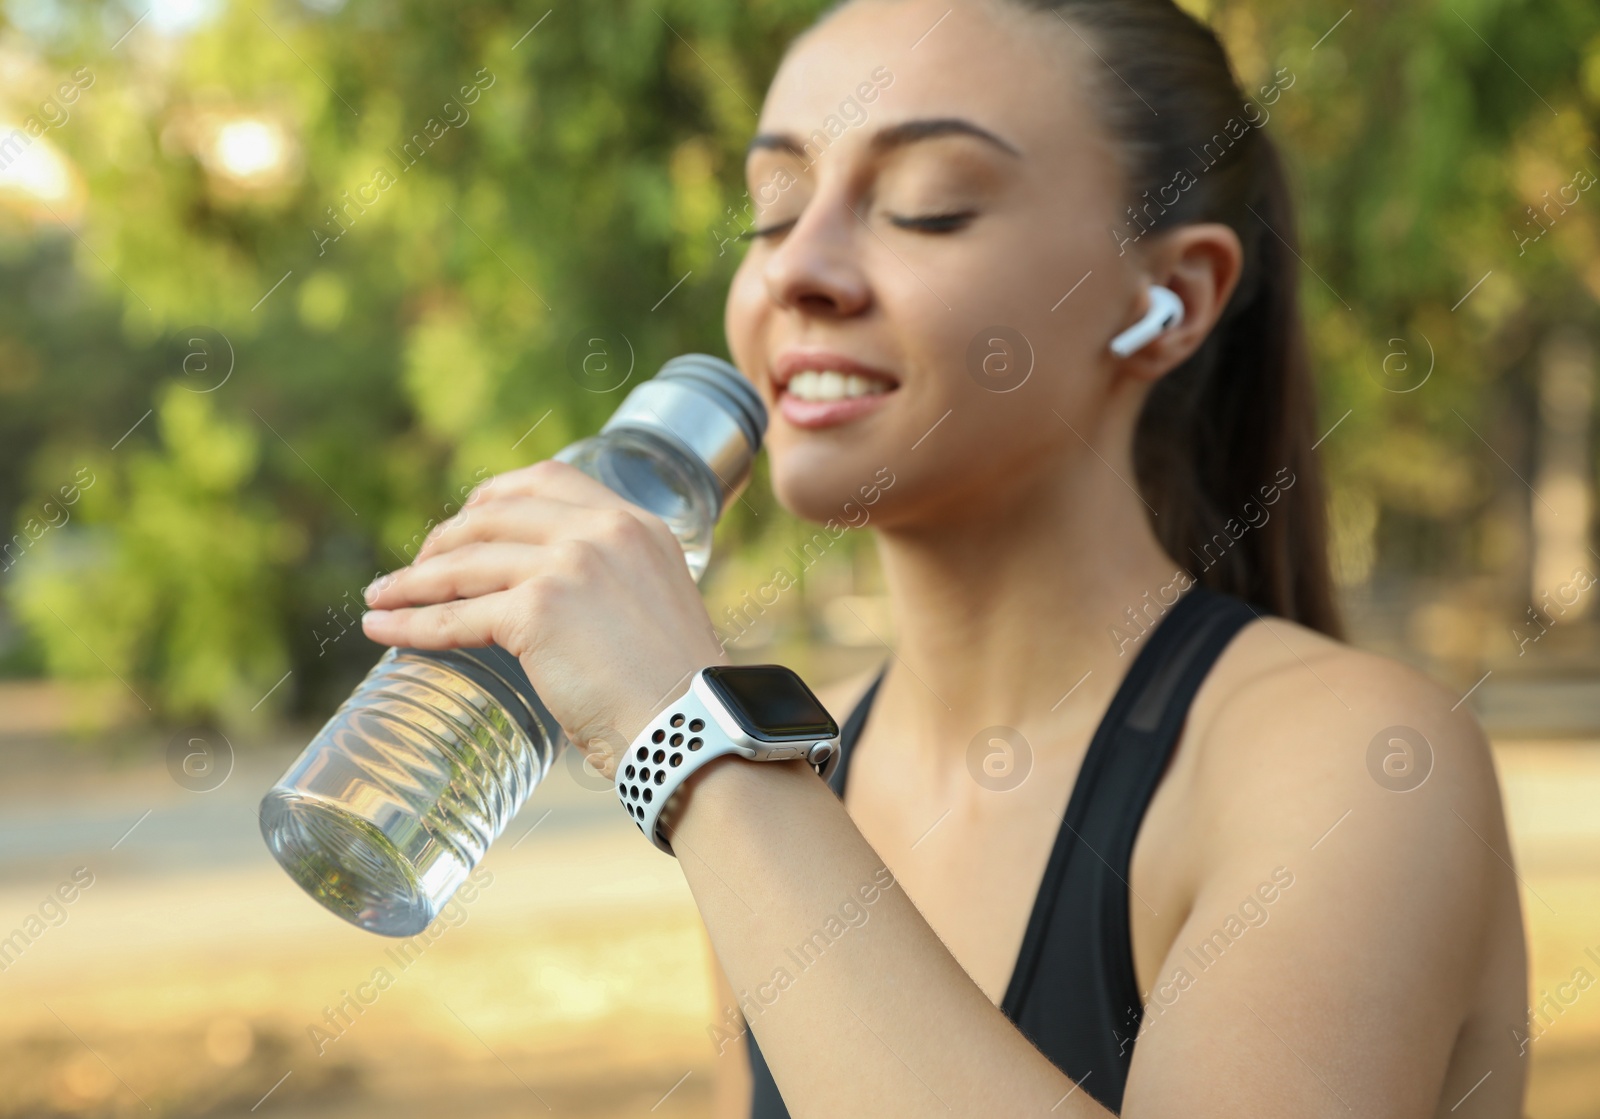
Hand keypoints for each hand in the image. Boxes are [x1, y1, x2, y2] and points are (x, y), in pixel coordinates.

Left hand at [360, 460, 728, 776]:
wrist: (689, 727)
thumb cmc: (677, 690)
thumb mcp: (656, 604)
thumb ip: (615, 582)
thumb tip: (563, 602)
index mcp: (635, 524)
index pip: (549, 480)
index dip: (496, 496)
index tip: (468, 517)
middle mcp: (602, 531)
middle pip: (496, 514)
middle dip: (445, 537)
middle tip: (418, 565)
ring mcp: (569, 565)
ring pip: (467, 562)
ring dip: (413, 579)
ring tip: (383, 594)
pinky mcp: (538, 611)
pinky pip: (455, 615)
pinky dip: (409, 621)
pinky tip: (382, 626)